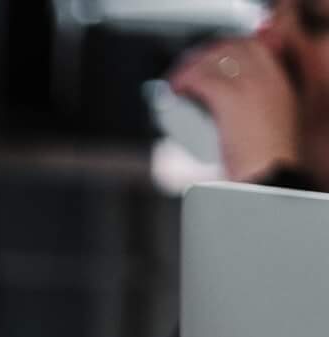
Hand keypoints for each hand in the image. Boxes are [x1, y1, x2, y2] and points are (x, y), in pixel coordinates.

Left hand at [171, 34, 301, 181]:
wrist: (270, 174)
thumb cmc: (267, 160)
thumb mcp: (269, 126)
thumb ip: (256, 113)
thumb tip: (230, 116)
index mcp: (278, 81)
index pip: (250, 46)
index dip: (224, 48)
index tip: (206, 59)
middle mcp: (266, 77)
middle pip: (230, 49)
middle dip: (202, 56)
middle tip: (184, 70)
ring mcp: (249, 85)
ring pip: (213, 61)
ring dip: (188, 67)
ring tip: (175, 83)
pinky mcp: (230, 98)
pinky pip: (202, 79)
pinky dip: (184, 80)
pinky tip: (174, 88)